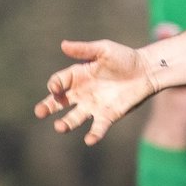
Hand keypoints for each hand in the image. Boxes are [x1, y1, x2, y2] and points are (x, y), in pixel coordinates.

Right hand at [33, 39, 153, 143]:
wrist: (146, 71)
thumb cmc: (124, 57)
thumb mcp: (103, 50)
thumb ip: (84, 50)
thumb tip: (63, 45)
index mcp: (78, 76)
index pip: (58, 82)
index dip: (54, 85)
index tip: (55, 88)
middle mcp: (82, 93)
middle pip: (59, 103)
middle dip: (48, 107)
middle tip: (40, 112)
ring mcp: (93, 106)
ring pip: (74, 118)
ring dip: (66, 124)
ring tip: (60, 127)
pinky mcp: (108, 116)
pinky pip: (98, 128)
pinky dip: (94, 134)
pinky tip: (90, 140)